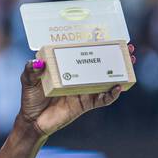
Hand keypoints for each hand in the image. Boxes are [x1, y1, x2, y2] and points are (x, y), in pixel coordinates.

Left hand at [19, 44, 133, 137]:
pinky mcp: (86, 104)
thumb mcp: (27, 81)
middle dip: (116, 56)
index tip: (110, 36)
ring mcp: (83, 90)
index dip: (96, 44)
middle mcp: (77, 76)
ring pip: (106, 79)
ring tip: (130, 63)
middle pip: (100, 64)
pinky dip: (112, 94)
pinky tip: (118, 87)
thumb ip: (30, 70)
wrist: (33, 121)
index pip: (82, 53)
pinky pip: (103, 99)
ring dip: (120, 72)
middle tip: (128, 48)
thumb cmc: (30, 98)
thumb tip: (38, 63)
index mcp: (65, 67)